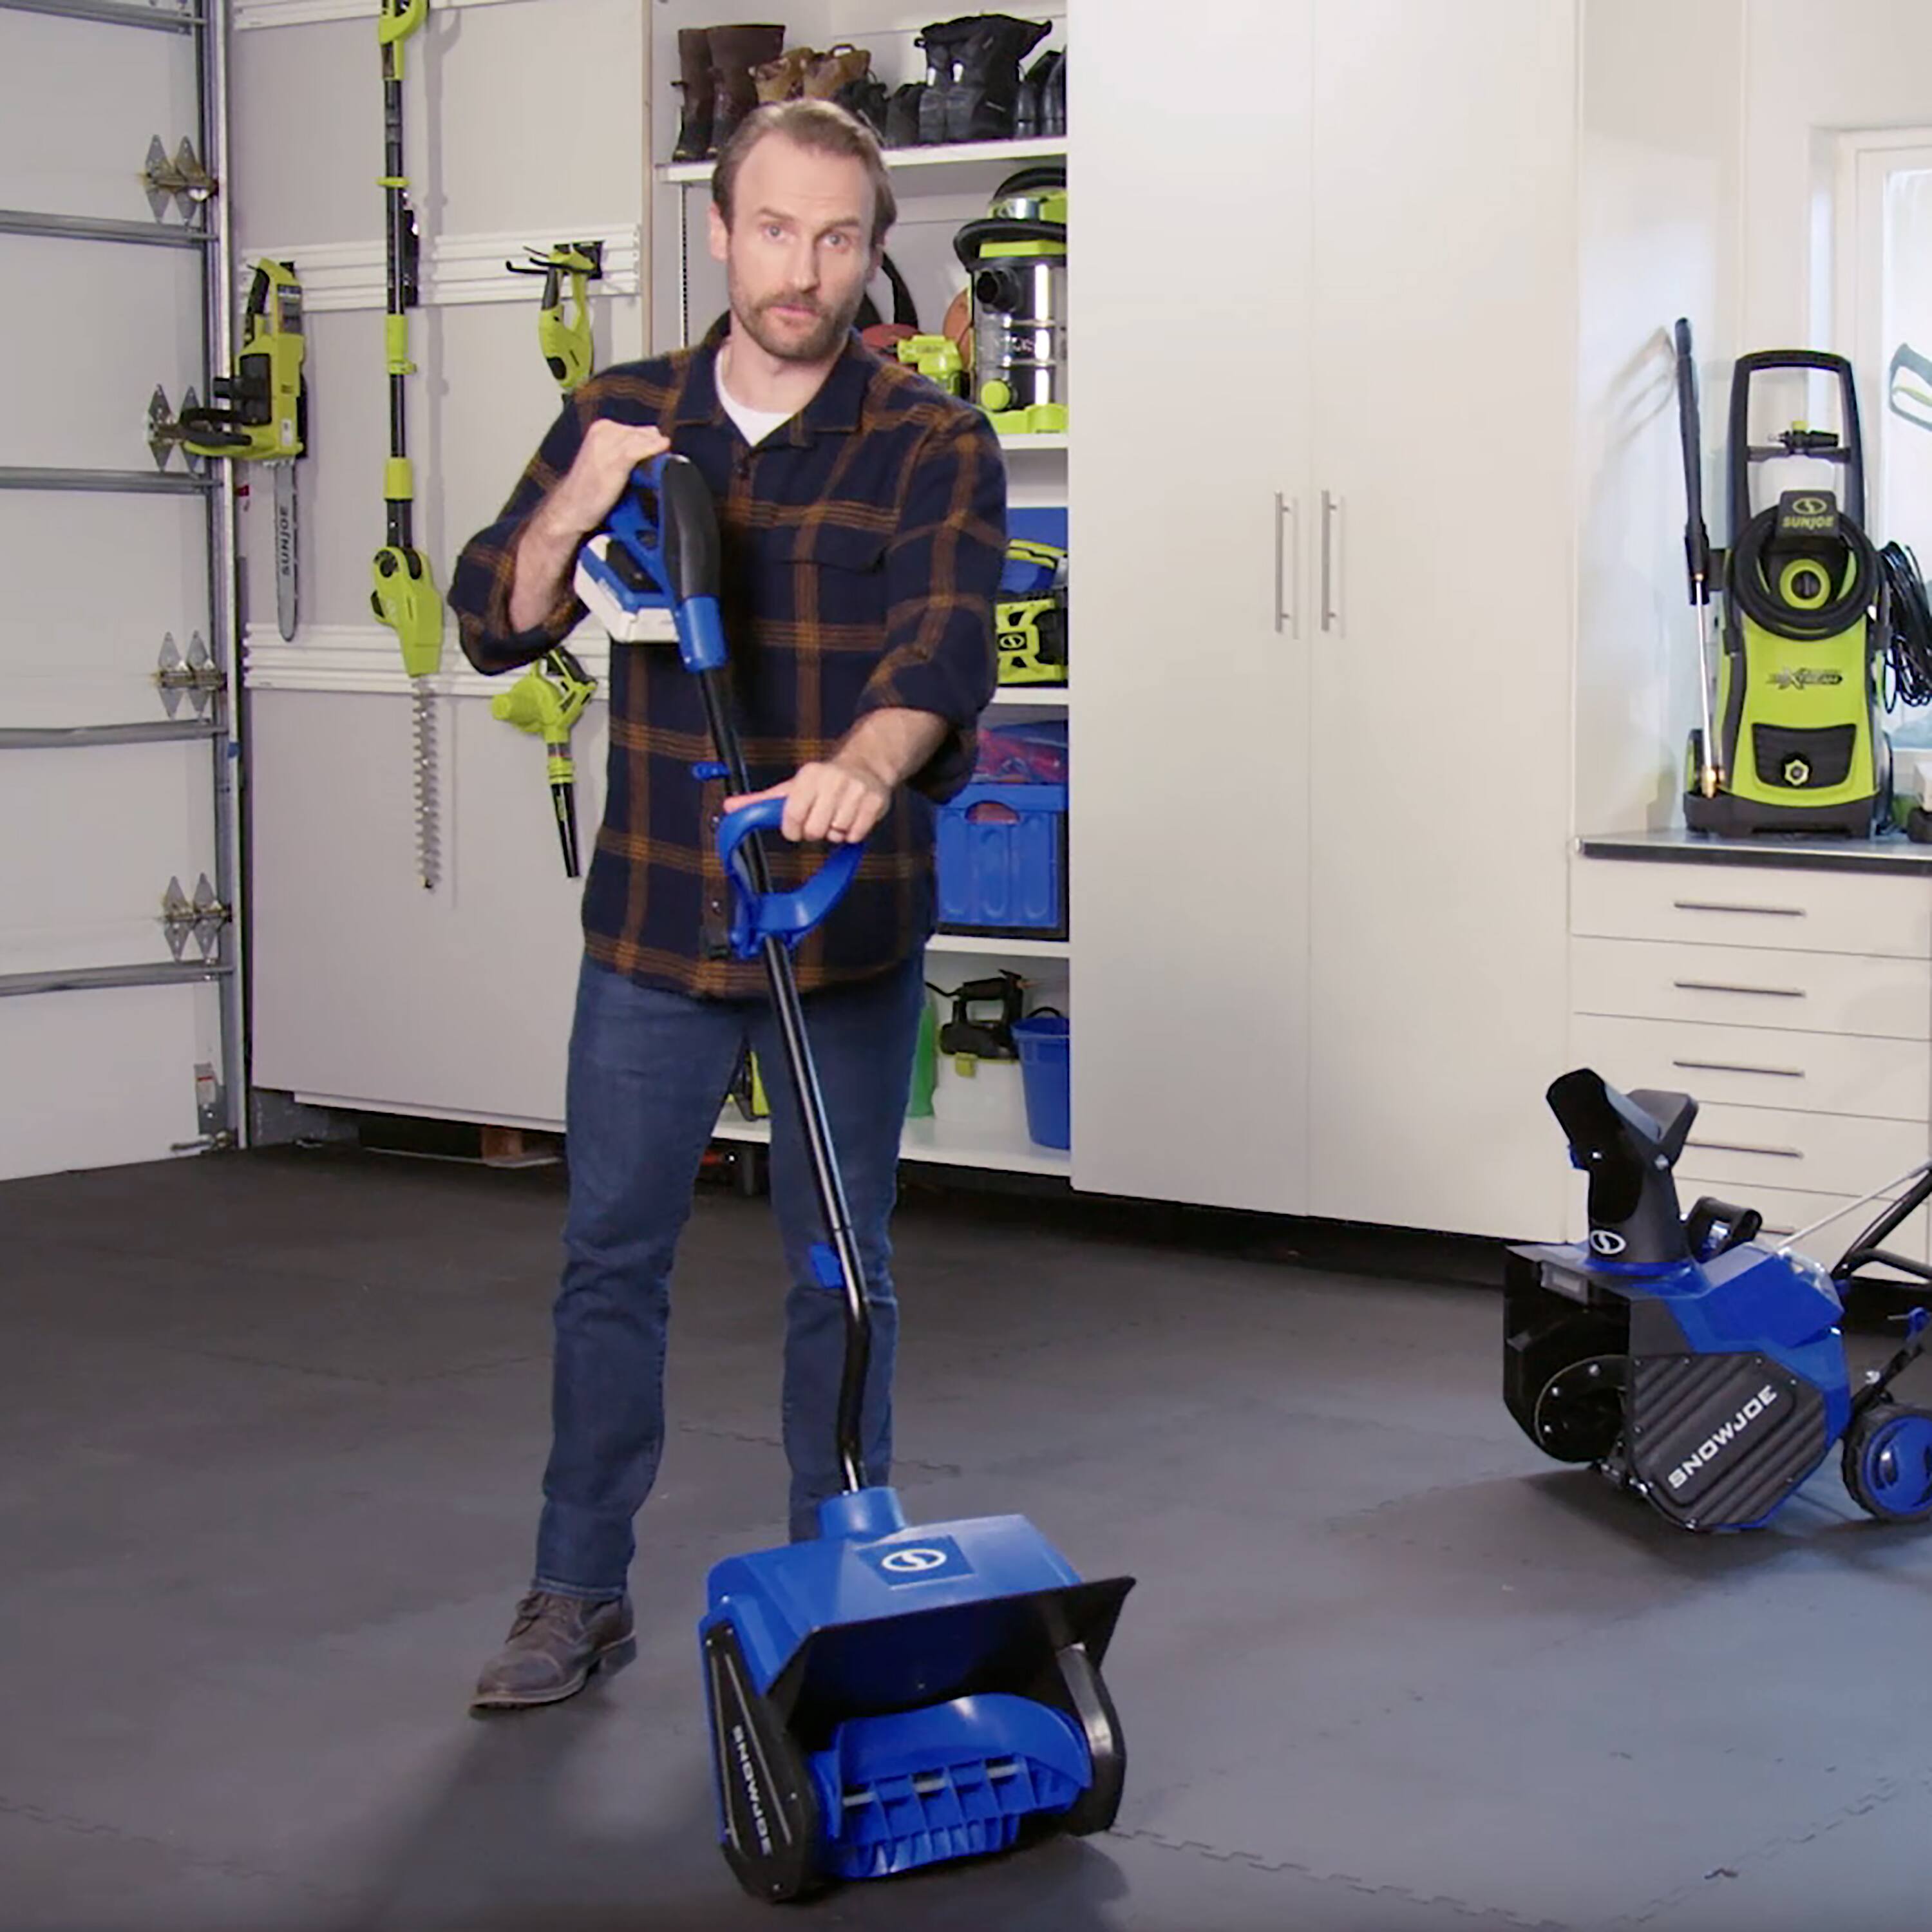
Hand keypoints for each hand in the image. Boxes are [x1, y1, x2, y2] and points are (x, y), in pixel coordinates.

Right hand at [538, 420, 671, 542]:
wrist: (572, 507)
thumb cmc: (589, 488)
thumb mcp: (605, 459)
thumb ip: (625, 448)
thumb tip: (655, 439)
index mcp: (600, 428)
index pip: (636, 429)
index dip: (651, 441)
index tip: (660, 451)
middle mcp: (603, 432)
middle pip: (642, 434)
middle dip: (653, 445)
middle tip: (661, 460)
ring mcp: (608, 444)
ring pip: (642, 441)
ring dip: (656, 450)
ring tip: (662, 462)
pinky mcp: (615, 459)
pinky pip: (640, 451)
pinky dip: (654, 450)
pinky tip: (663, 450)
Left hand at [726, 752, 890, 844]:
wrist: (867, 765)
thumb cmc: (823, 782)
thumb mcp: (792, 787)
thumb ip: (762, 801)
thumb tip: (729, 808)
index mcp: (808, 775)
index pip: (792, 817)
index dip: (793, 829)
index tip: (797, 826)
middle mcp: (832, 779)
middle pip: (814, 830)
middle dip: (815, 831)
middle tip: (820, 819)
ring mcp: (855, 790)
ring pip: (836, 833)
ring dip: (836, 832)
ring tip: (838, 815)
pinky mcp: (875, 801)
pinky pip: (856, 835)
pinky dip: (853, 834)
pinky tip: (853, 818)